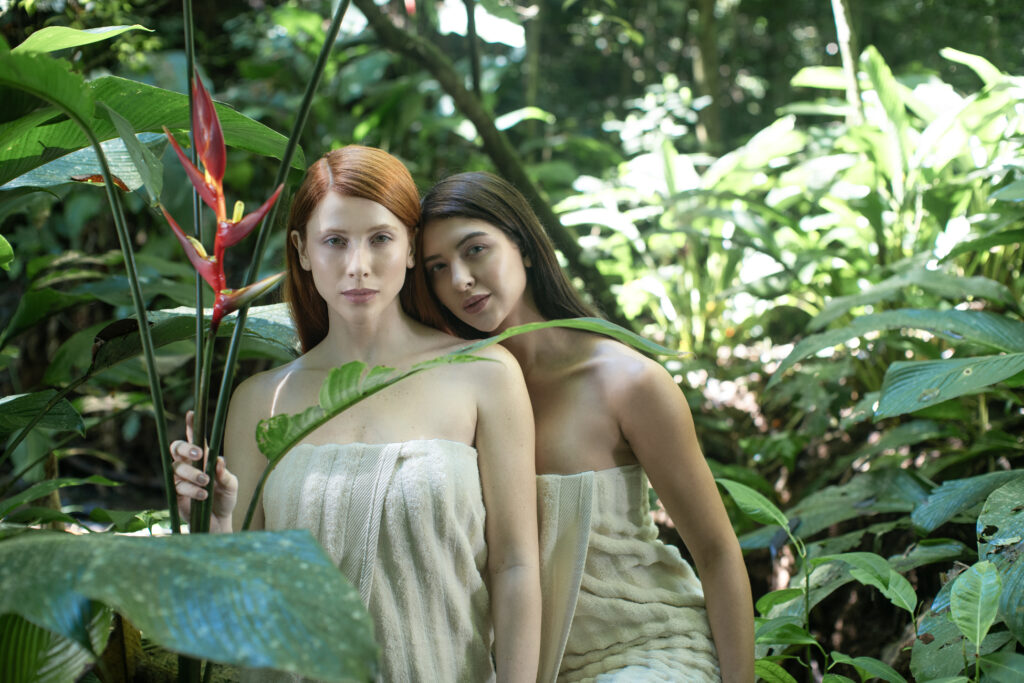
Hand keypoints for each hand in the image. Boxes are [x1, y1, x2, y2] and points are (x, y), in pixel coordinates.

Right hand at [170, 411, 237, 532]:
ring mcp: (180, 479)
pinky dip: (191, 489)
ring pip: (177, 467)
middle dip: (186, 448)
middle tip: (199, 454)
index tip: (192, 414)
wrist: (219, 522)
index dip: (191, 426)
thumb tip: (219, 461)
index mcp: (203, 458)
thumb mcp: (231, 485)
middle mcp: (189, 466)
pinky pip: (178, 487)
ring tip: (206, 483)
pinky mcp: (176, 494)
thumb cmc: (226, 498)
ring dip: (192, 473)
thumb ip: (225, 474)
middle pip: (177, 448)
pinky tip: (203, 495)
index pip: (195, 438)